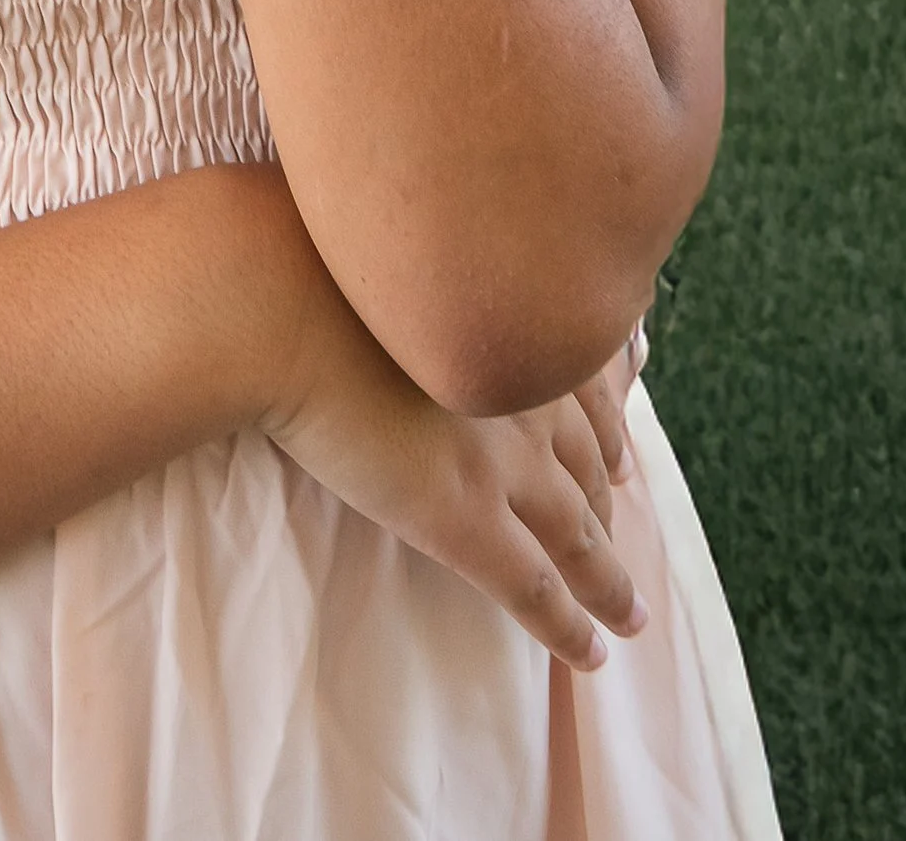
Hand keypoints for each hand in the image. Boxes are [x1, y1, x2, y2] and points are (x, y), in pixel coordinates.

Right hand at [261, 254, 647, 675]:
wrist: (280, 304)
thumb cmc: (306, 255)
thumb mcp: (384, 251)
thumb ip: (412, 273)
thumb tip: (395, 258)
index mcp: (506, 323)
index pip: (580, 385)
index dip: (602, 425)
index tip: (615, 450)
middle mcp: (520, 392)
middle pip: (583, 457)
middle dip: (605, 493)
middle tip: (616, 518)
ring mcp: (502, 461)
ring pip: (579, 530)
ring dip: (607, 571)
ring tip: (626, 605)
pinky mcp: (467, 521)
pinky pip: (536, 587)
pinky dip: (570, 625)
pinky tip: (591, 654)